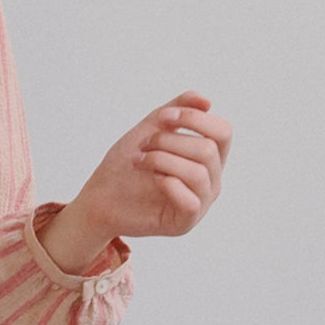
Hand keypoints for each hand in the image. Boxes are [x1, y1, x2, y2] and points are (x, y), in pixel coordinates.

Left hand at [57, 91, 232, 260]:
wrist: (101, 196)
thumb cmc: (128, 163)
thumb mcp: (153, 127)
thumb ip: (178, 109)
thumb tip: (207, 101)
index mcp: (208, 157)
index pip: (223, 132)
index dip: (195, 119)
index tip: (164, 117)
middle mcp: (211, 180)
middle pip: (208, 150)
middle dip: (170, 140)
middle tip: (144, 145)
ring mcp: (200, 203)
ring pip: (199, 173)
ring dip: (163, 160)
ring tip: (141, 161)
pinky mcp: (184, 223)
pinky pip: (191, 201)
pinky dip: (169, 184)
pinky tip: (153, 180)